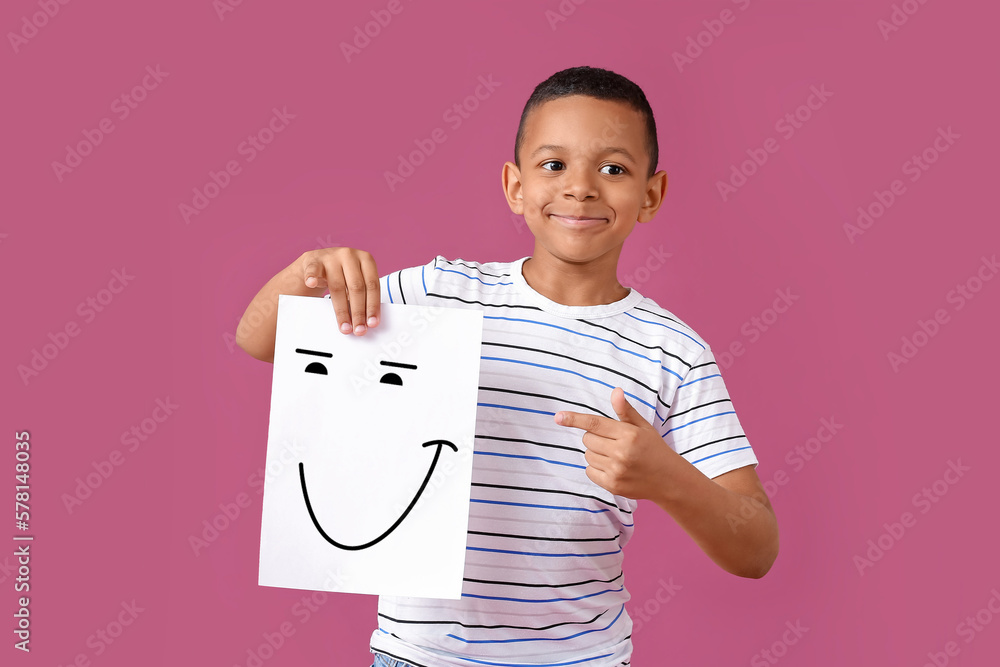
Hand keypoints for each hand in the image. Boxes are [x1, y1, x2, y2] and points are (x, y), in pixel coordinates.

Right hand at [297, 247, 379, 335]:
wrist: (317, 262)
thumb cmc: (342, 275)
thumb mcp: (356, 281)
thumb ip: (364, 296)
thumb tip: (369, 322)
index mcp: (366, 259)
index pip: (372, 285)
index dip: (373, 306)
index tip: (372, 323)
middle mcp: (349, 255)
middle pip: (356, 287)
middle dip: (358, 312)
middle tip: (359, 330)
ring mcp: (331, 257)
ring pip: (337, 286)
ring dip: (341, 310)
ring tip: (344, 326)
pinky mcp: (313, 260)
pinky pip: (313, 270)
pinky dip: (312, 277)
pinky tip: (311, 284)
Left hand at [554, 387, 675, 500]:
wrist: (668, 479)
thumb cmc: (653, 449)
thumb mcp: (642, 426)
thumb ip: (625, 410)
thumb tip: (615, 391)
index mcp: (628, 435)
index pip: (595, 423)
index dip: (575, 419)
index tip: (558, 417)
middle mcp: (621, 453)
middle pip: (587, 439)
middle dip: (595, 437)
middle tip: (612, 441)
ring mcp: (616, 471)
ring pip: (587, 455)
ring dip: (596, 453)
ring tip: (615, 455)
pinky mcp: (612, 485)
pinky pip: (589, 471)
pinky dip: (596, 468)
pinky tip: (612, 467)